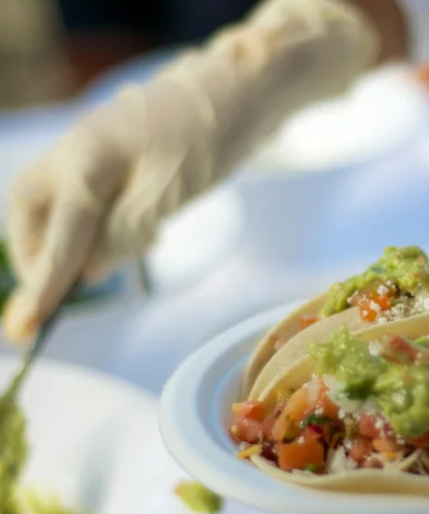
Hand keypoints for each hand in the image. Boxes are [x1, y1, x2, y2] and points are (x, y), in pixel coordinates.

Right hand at [3, 0, 378, 342]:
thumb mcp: (165, 196)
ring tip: (114, 260)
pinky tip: (142, 234)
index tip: (23, 332)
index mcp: (84, 161)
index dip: (41, 288)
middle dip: (42, 256)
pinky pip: (88, 201)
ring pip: (59, 209)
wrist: (234, 95)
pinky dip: (101, 227)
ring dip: (74, 243)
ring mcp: (91, 153)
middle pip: (32, 214)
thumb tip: (89, 270)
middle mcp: (75, 153)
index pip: (57, 238)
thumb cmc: (207, 141)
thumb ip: (120, 235)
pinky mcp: (113, 160)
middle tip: (59, 292)